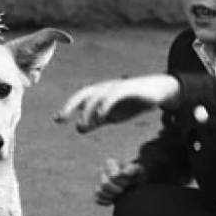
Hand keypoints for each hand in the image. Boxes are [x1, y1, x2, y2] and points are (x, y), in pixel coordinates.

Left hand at [54, 74, 180, 133]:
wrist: (158, 91)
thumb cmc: (133, 102)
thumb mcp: (112, 114)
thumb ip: (96, 120)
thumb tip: (79, 128)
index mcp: (100, 93)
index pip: (79, 98)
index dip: (67, 107)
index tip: (57, 119)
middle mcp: (105, 88)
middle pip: (83, 94)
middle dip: (70, 105)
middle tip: (60, 119)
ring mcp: (116, 87)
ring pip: (97, 96)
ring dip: (87, 111)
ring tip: (82, 125)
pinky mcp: (128, 88)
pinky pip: (113, 95)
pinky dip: (105, 105)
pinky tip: (101, 117)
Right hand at [95, 159, 145, 205]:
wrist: (132, 183)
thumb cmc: (135, 175)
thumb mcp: (138, 170)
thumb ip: (133, 169)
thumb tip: (125, 173)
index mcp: (111, 163)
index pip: (114, 176)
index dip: (123, 182)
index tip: (129, 182)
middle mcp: (101, 171)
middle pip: (105, 184)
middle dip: (117, 189)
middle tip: (123, 189)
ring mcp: (97, 181)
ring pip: (99, 191)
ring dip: (111, 195)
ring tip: (118, 195)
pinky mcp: (96, 192)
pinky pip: (97, 199)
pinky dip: (105, 201)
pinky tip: (112, 200)